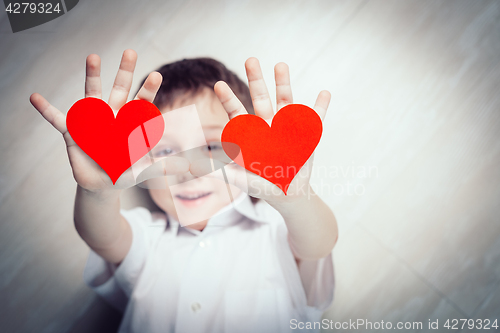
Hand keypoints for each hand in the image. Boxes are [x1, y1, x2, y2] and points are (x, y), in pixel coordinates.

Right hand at [30, 49, 188, 192]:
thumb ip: (160, 166)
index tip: (157, 75)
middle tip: (131, 51)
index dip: (148, 90)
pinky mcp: (72, 132)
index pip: (142, 104)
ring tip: (94, 56)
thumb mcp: (142, 171)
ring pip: (93, 94)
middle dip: (125, 71)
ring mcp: (92, 121)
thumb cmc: (124, 174)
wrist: (101, 185)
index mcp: (129, 124)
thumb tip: (187, 166)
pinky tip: (34, 97)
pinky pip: (57, 119)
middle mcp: (112, 116)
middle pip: (120, 90)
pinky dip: (45, 110)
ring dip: (92, 76)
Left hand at [191, 57, 330, 204]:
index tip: (218, 84)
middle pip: (260, 98)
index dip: (228, 99)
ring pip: (285, 100)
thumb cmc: (263, 185)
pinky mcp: (306, 135)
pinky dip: (320, 106)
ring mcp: (287, 128)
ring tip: (280, 65)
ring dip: (283, 83)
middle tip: (250, 60)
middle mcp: (268, 125)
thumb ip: (232, 175)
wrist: (288, 193)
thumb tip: (211, 171)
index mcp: (252, 134)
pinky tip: (324, 93)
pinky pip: (315, 118)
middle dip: (255, 80)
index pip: (237, 113)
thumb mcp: (245, 181)